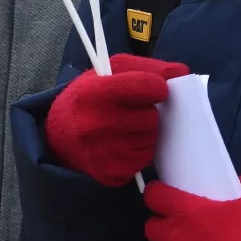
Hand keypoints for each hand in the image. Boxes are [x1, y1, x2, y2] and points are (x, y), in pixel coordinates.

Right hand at [45, 53, 188, 186]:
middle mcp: (95, 123)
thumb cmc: (89, 99)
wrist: (59, 136)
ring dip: (144, 133)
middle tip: (130, 112)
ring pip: (150, 139)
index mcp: (93, 92)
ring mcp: (102, 151)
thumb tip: (182, 73)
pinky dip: (138, 152)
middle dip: (147, 113)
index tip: (155, 89)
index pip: (147, 86)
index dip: (157, 87)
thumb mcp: (107, 73)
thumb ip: (145, 67)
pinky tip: (121, 145)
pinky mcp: (110, 173)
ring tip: (124, 128)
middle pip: (151, 118)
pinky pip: (144, 160)